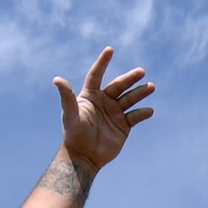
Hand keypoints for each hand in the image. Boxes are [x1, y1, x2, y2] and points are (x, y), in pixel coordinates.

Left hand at [54, 48, 154, 171]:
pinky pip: (135, 116)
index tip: (110, 50)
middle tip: (141, 72)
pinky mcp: (123, 126)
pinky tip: (149, 111)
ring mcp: (115, 113)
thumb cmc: (74, 134)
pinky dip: (142, 113)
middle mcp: (104, 101)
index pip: (96, 75)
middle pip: (118, 85)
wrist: (84, 157)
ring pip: (130, 99)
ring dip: (140, 93)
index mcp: (90, 95)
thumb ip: (67, 96)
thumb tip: (57, 79)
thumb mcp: (69, 114)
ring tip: (151, 87)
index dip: (103, 63)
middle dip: (130, 78)